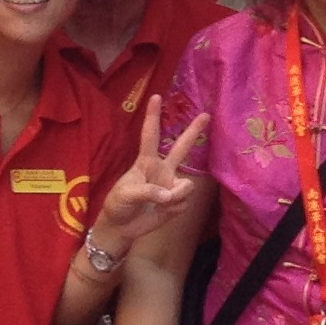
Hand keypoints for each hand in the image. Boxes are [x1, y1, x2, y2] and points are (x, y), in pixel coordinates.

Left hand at [92, 102, 206, 248]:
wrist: (122, 228)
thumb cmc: (118, 204)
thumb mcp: (126, 194)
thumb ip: (148, 191)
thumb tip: (169, 194)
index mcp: (146, 162)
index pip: (150, 135)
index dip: (153, 116)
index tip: (156, 96)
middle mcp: (162, 169)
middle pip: (181, 147)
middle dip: (194, 131)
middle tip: (206, 114)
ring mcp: (171, 185)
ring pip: (186, 185)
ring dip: (176, 195)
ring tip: (162, 203)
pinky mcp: (177, 202)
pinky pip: (183, 202)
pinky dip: (174, 209)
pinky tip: (163, 212)